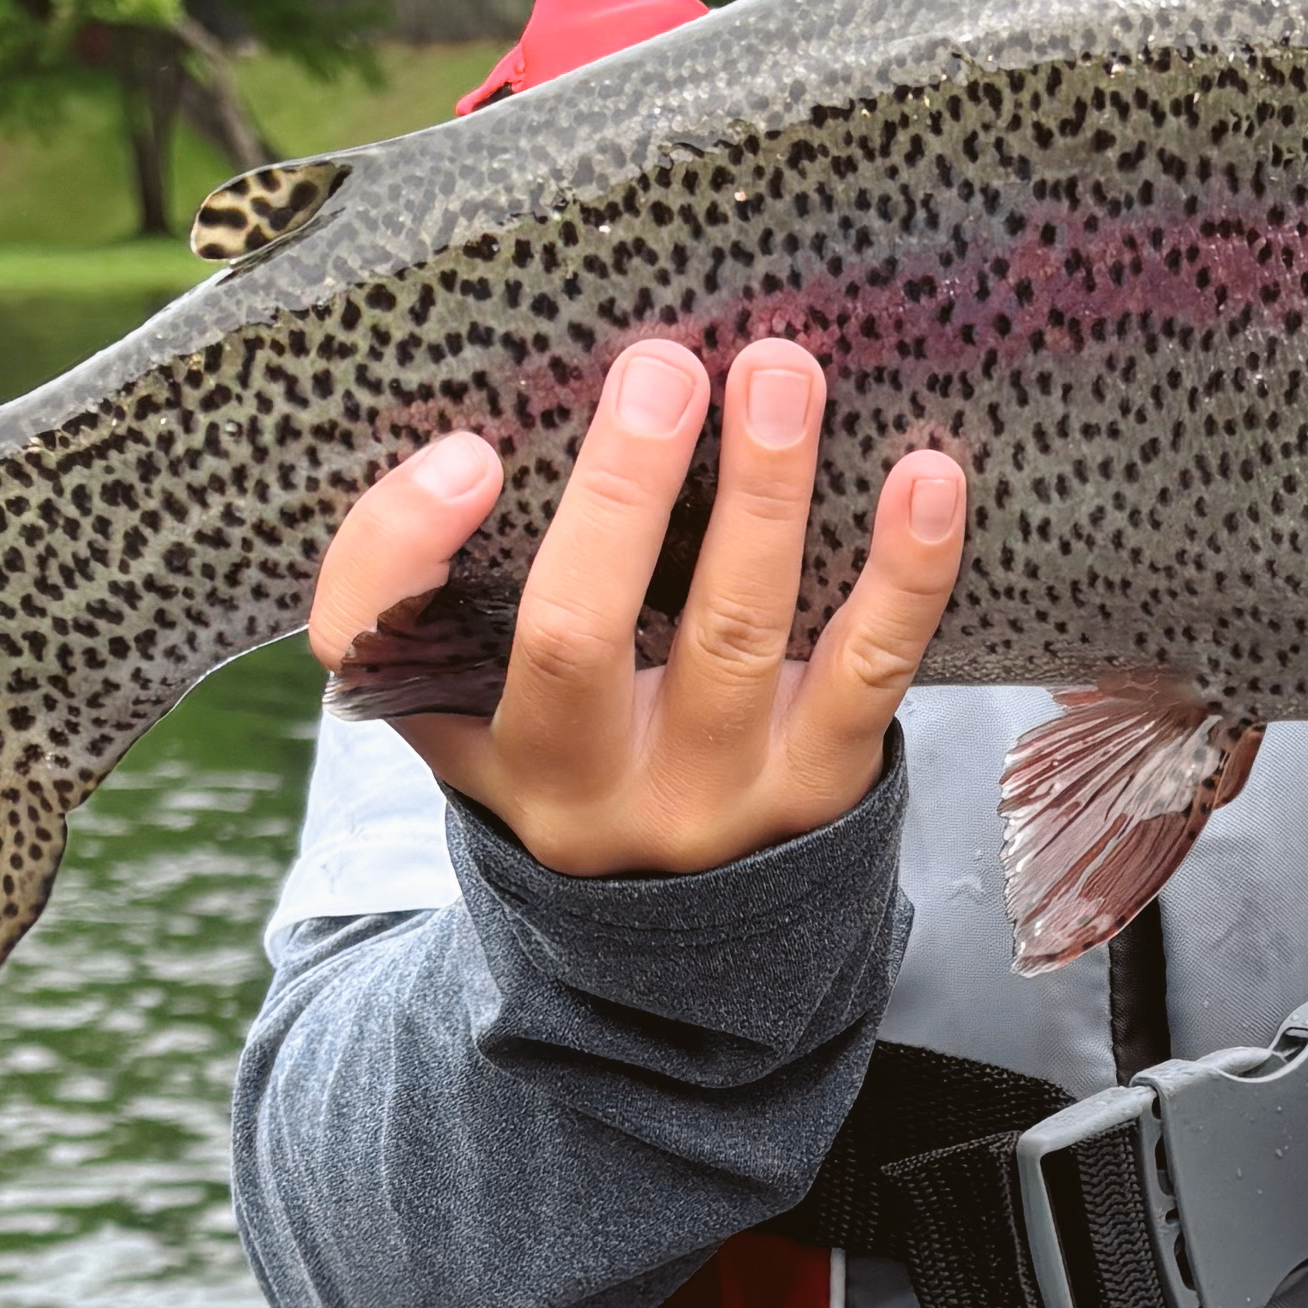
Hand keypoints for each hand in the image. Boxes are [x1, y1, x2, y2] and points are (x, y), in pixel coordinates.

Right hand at [305, 333, 964, 873]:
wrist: (686, 941)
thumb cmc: (574, 756)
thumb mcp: (471, 699)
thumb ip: (440, 582)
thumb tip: (474, 452)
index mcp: (470, 736)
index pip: (381, 640)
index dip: (406, 542)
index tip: (470, 451)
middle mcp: (575, 785)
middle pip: (575, 634)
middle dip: (620, 490)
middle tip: (664, 366)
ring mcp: (705, 794)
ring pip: (731, 633)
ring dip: (764, 495)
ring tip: (784, 376)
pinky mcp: (817, 789)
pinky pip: (868, 673)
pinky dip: (905, 573)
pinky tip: (926, 479)